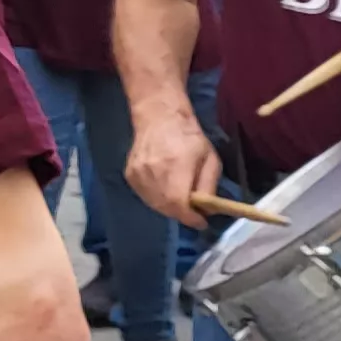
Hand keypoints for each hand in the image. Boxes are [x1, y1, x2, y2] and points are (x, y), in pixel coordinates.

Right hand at [125, 107, 222, 226]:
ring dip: (169, 208)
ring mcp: (138, 175)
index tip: (201, 222)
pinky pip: (145, 196)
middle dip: (182, 214)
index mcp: (176, 167)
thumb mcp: (210, 159)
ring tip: (180, 200)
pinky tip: (165, 190)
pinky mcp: (129, 175)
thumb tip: (207, 210)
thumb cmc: (189, 137)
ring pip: (155, 204)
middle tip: (192, 211)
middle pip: (166, 208)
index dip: (191, 218)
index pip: (179, 205)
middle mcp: (153, 173)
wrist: (158, 118)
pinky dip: (157, 199)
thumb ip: (209, 186)